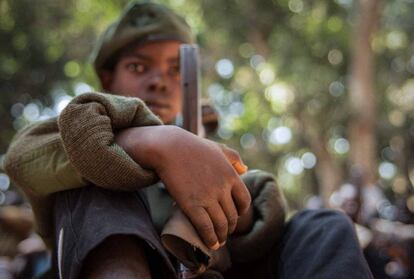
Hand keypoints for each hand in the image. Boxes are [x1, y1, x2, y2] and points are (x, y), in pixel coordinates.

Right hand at [115, 125, 250, 249]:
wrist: (169, 148)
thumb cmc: (193, 147)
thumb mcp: (218, 148)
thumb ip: (234, 158)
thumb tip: (245, 170)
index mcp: (230, 175)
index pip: (244, 201)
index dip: (241, 212)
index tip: (235, 216)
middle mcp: (222, 188)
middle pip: (232, 216)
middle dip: (230, 227)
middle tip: (224, 232)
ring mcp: (207, 198)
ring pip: (221, 225)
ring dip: (222, 236)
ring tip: (218, 241)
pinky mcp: (191, 205)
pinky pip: (206, 227)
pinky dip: (210, 238)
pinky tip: (211, 244)